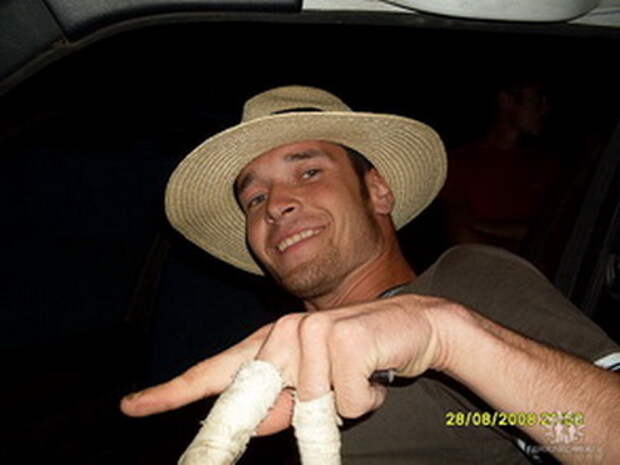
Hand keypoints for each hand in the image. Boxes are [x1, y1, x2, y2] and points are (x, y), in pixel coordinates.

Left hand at [120, 294, 450, 433]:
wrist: (414, 327)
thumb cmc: (362, 358)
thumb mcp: (316, 390)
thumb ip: (279, 406)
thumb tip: (251, 424)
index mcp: (272, 344)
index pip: (215, 372)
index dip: (172, 392)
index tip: (133, 406)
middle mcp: (284, 333)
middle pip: (259, 397)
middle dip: (282, 413)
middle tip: (333, 389)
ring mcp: (310, 331)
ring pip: (312, 406)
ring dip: (344, 405)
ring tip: (362, 375)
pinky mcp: (340, 336)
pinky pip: (347, 401)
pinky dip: (367, 399)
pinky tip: (375, 371)